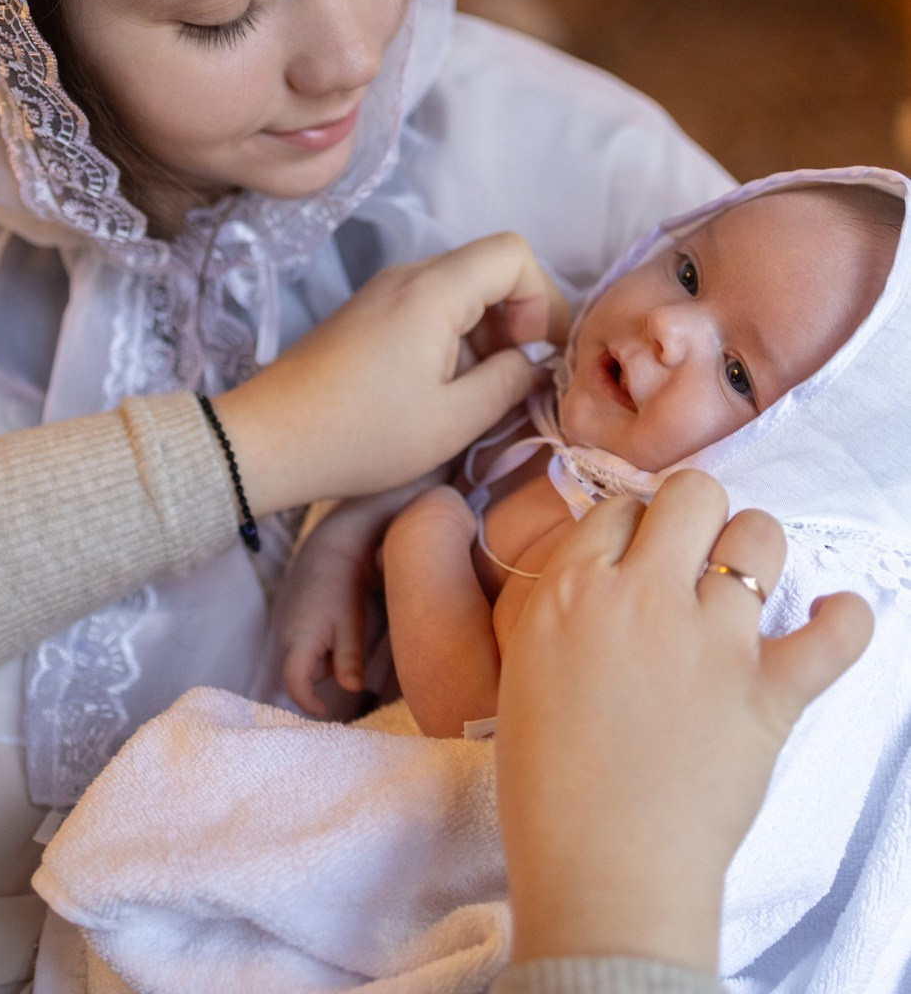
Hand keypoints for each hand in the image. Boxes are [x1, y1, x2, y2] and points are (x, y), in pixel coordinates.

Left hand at [217, 233, 567, 515]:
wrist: (268, 441)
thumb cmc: (362, 435)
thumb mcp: (452, 421)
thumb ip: (508, 382)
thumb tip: (533, 361)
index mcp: (433, 290)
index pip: (513, 253)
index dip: (540, 300)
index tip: (531, 354)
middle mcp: (408, 276)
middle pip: (489, 269)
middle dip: (517, 320)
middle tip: (512, 381)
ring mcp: (384, 292)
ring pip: (461, 291)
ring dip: (485, 336)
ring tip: (475, 396)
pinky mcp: (367, 314)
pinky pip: (430, 308)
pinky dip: (452, 340)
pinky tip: (440, 392)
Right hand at [276, 501, 383, 715]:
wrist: (331, 547)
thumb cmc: (345, 586)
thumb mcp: (352, 624)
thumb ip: (349, 659)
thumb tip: (352, 689)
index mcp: (299, 639)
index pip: (295, 683)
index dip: (307, 703)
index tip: (325, 711)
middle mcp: (283, 634)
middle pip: (298, 673)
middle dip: (318, 675)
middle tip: (343, 653)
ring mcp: (280, 624)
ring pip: (299, 658)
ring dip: (317, 657)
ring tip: (338, 627)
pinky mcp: (283, 615)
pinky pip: (296, 642)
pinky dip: (312, 642)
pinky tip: (328, 621)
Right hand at [496, 469, 873, 970]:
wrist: (601, 876)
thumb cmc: (549, 788)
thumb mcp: (526, 669)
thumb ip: (567, 608)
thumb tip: (610, 571)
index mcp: (571, 591)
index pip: (619, 506)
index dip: (636, 525)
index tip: (641, 554)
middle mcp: (641, 597)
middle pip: (692, 493)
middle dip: (699, 513)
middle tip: (695, 557)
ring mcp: (711, 641)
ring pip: (760, 535)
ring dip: (758, 552)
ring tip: (749, 589)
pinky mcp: (768, 692)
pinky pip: (833, 633)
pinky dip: (844, 621)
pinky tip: (836, 617)